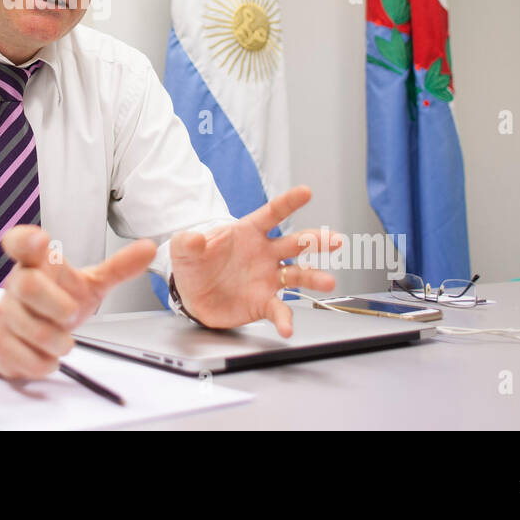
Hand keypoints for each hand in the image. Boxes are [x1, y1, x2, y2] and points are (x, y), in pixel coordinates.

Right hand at [0, 225, 155, 378]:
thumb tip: (149, 248)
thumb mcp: (87, 285)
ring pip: (29, 327)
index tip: (40, 240)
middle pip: (28, 286)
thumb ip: (117, 268)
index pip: (20, 242)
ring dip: (56, 340)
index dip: (26, 239)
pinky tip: (47, 356)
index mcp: (36, 264)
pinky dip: (42, 361)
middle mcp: (16, 284)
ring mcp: (4, 313)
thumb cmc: (53, 304)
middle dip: (57, 305)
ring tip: (63, 341)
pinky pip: (21, 355)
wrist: (19, 335)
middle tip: (72, 316)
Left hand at [169, 185, 342, 337]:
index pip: (272, 213)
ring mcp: (267, 278)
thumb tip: (195, 238)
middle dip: (316, 240)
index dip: (288, 202)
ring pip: (298, 275)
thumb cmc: (195, 264)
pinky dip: (284, 319)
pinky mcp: (263, 302)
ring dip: (314, 278)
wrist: (192, 294)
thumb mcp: (184, 248)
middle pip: (295, 243)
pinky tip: (288, 328)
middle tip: (334, 240)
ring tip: (328, 282)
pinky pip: (278, 310)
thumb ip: (189, 241)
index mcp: (248, 232)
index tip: (306, 192)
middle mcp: (265, 253)